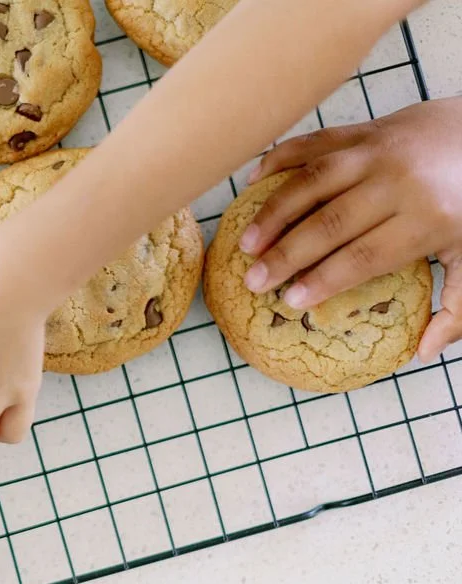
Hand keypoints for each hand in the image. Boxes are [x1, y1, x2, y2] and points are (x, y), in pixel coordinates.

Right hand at [240, 97, 461, 362]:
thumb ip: (457, 308)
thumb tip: (422, 351)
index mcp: (428, 219)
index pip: (363, 255)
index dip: (324, 279)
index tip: (292, 300)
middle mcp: (398, 182)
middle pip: (330, 223)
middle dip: (287, 255)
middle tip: (254, 281)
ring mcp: (377, 150)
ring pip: (313, 182)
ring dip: (273, 213)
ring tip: (245, 242)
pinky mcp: (364, 130)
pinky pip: (314, 143)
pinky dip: (278, 160)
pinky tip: (253, 184)